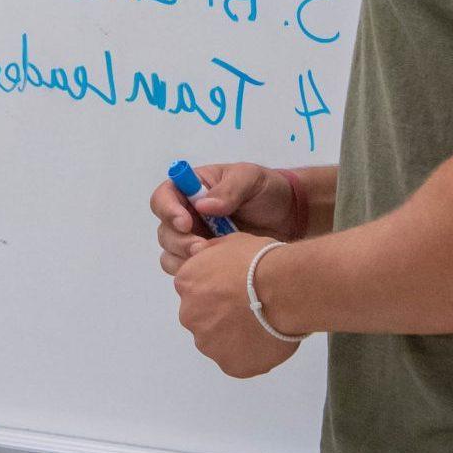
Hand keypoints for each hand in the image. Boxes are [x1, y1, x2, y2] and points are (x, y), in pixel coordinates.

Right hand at [150, 161, 312, 275]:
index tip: (186, 223)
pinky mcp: (206, 261)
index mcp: (191, 190)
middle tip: (202, 247)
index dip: (168, 211)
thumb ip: (229, 189)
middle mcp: (187, 216)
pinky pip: (188, 272)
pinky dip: (197, 274)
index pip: (163, 198)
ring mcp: (195, 240)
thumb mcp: (251, 178)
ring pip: (171, 255)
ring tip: (214, 261)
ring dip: (186, 261)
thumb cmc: (267, 191)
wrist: (289, 218)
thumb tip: (203, 205)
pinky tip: (220, 272)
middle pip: (165, 232)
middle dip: (179, 242)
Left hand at [173, 234, 302, 377]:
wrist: (283, 289)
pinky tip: (267, 340)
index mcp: (187, 283)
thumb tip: (203, 253)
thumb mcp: (230, 242)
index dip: (219, 291)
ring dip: (235, 337)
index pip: (195, 291)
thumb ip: (211, 253)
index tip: (237, 290)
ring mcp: (208, 344)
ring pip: (219, 342)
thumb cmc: (260, 261)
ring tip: (263, 325)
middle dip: (223, 316)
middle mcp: (189, 315)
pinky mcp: (230, 365)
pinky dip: (251, 355)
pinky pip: (238, 362)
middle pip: (204, 318)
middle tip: (252, 309)